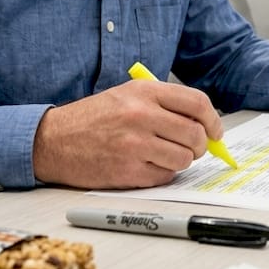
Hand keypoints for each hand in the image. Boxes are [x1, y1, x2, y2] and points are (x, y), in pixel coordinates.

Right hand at [32, 79, 222, 188]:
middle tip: (193, 148)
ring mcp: (135, 144)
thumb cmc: (94, 118)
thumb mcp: (127, 95)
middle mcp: (141, 115)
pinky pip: (165, 176)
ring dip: (181, 160)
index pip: (197, 103)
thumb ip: (164, 104)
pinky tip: (146, 165)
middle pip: (195, 134)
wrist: (54, 140)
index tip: (215, 132)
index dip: (213, 120)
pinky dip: (162, 173)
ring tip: (164, 155)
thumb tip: (204, 124)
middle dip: (200, 145)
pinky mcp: (128, 171)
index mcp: (144, 92)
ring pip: (184, 158)